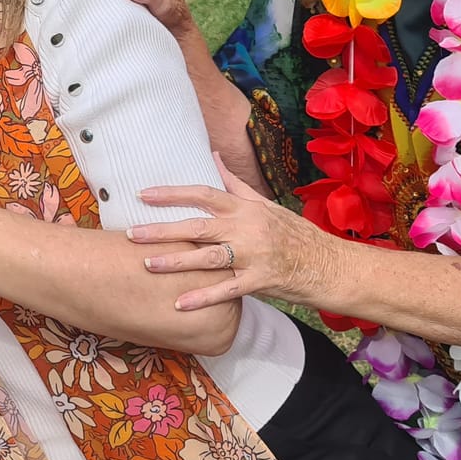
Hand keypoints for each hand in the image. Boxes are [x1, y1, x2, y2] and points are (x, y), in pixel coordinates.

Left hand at [128, 155, 337, 311]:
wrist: (328, 264)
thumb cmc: (294, 234)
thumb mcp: (265, 204)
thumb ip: (235, 184)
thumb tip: (212, 156)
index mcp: (246, 208)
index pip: (204, 193)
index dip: (173, 194)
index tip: (144, 194)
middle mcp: (247, 228)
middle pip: (198, 225)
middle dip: (163, 230)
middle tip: (132, 233)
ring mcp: (253, 255)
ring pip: (207, 257)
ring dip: (176, 261)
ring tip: (148, 264)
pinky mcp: (260, 281)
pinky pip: (226, 290)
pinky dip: (203, 297)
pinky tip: (179, 304)